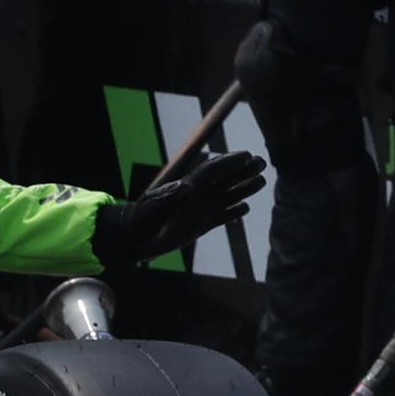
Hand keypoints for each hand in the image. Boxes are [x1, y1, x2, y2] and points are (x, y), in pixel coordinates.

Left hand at [92, 143, 267, 276]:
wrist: (131, 239)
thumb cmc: (141, 223)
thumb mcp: (154, 209)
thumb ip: (171, 198)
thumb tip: (189, 186)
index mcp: (186, 188)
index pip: (212, 171)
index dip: (230, 163)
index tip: (248, 156)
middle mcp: (195, 197)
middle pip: (223, 181)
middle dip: (242, 171)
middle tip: (262, 162)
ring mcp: (196, 212)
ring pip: (226, 197)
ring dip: (243, 189)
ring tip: (262, 182)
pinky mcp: (196, 227)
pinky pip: (220, 217)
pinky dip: (233, 213)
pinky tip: (245, 208)